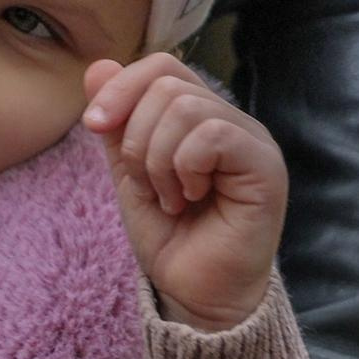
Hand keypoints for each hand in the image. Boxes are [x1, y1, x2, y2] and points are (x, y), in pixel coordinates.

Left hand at [82, 54, 287, 332]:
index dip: (121, 87)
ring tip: (168, 198)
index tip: (93, 126)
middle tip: (146, 185)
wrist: (192, 292)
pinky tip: (188, 198)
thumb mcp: (128, 171)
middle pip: (167, 84)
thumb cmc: (169, 236)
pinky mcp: (265, 167)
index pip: (161, 66)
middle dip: (135, 137)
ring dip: (157, 159)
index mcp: (201, 116)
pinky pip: (212, 135)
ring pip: (185, 107)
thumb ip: (117, 123)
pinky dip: (183, 167)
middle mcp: (232, 120)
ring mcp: (252, 141)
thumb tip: (97, 66)